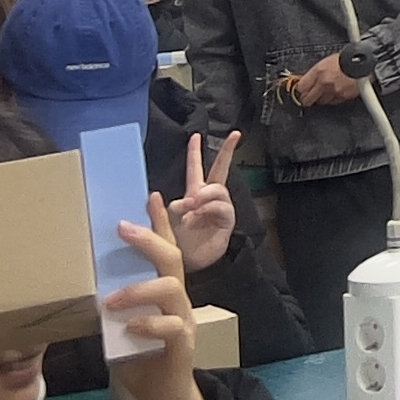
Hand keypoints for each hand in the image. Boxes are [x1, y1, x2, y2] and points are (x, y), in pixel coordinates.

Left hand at [104, 196, 209, 399]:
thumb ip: (113, 307)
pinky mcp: (183, 343)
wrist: (166, 397)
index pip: (165, 250)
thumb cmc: (142, 358)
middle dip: (149, 239)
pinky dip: (149, 323)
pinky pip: (172, 326)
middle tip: (123, 228)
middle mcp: (178, 299)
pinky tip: (132, 326)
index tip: (150, 196)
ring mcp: (184, 320)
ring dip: (138, 289)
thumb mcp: (122, 327)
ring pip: (171, 288)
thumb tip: (85, 286)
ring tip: (110, 299)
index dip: (159, 224)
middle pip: (172, 259)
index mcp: (164, 291)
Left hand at [172, 132, 236, 273]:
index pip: (195, 169)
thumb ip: (164, 209)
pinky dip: (205, 211)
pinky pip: (220, 207)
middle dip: (227, 151)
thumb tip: (170, 198)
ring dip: (202, 196)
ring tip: (190, 209)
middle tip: (234, 135)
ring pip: (217, 189)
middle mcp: (209, 198)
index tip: (196, 135)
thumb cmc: (176, 243)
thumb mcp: (165, 222)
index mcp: (193, 194)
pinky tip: (193, 221)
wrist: (187, 264)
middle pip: (221, 170)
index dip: (195, 152)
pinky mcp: (226, 220)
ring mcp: (219, 208)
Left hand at [283, 52, 362, 107]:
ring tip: (324, 92)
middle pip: (307, 99)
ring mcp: (333, 91)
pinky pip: (333, 102)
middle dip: (307, 98)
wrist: (363, 62)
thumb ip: (315, 73)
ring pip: (320, 102)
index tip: (301, 90)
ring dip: (321, 98)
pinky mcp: (342, 97)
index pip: (301, 87)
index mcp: (318, 71)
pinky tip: (335, 92)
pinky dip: (332, 99)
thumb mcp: (326, 61)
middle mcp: (324, 83)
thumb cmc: (346, 59)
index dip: (300, 90)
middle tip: (308, 96)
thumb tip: (305, 81)